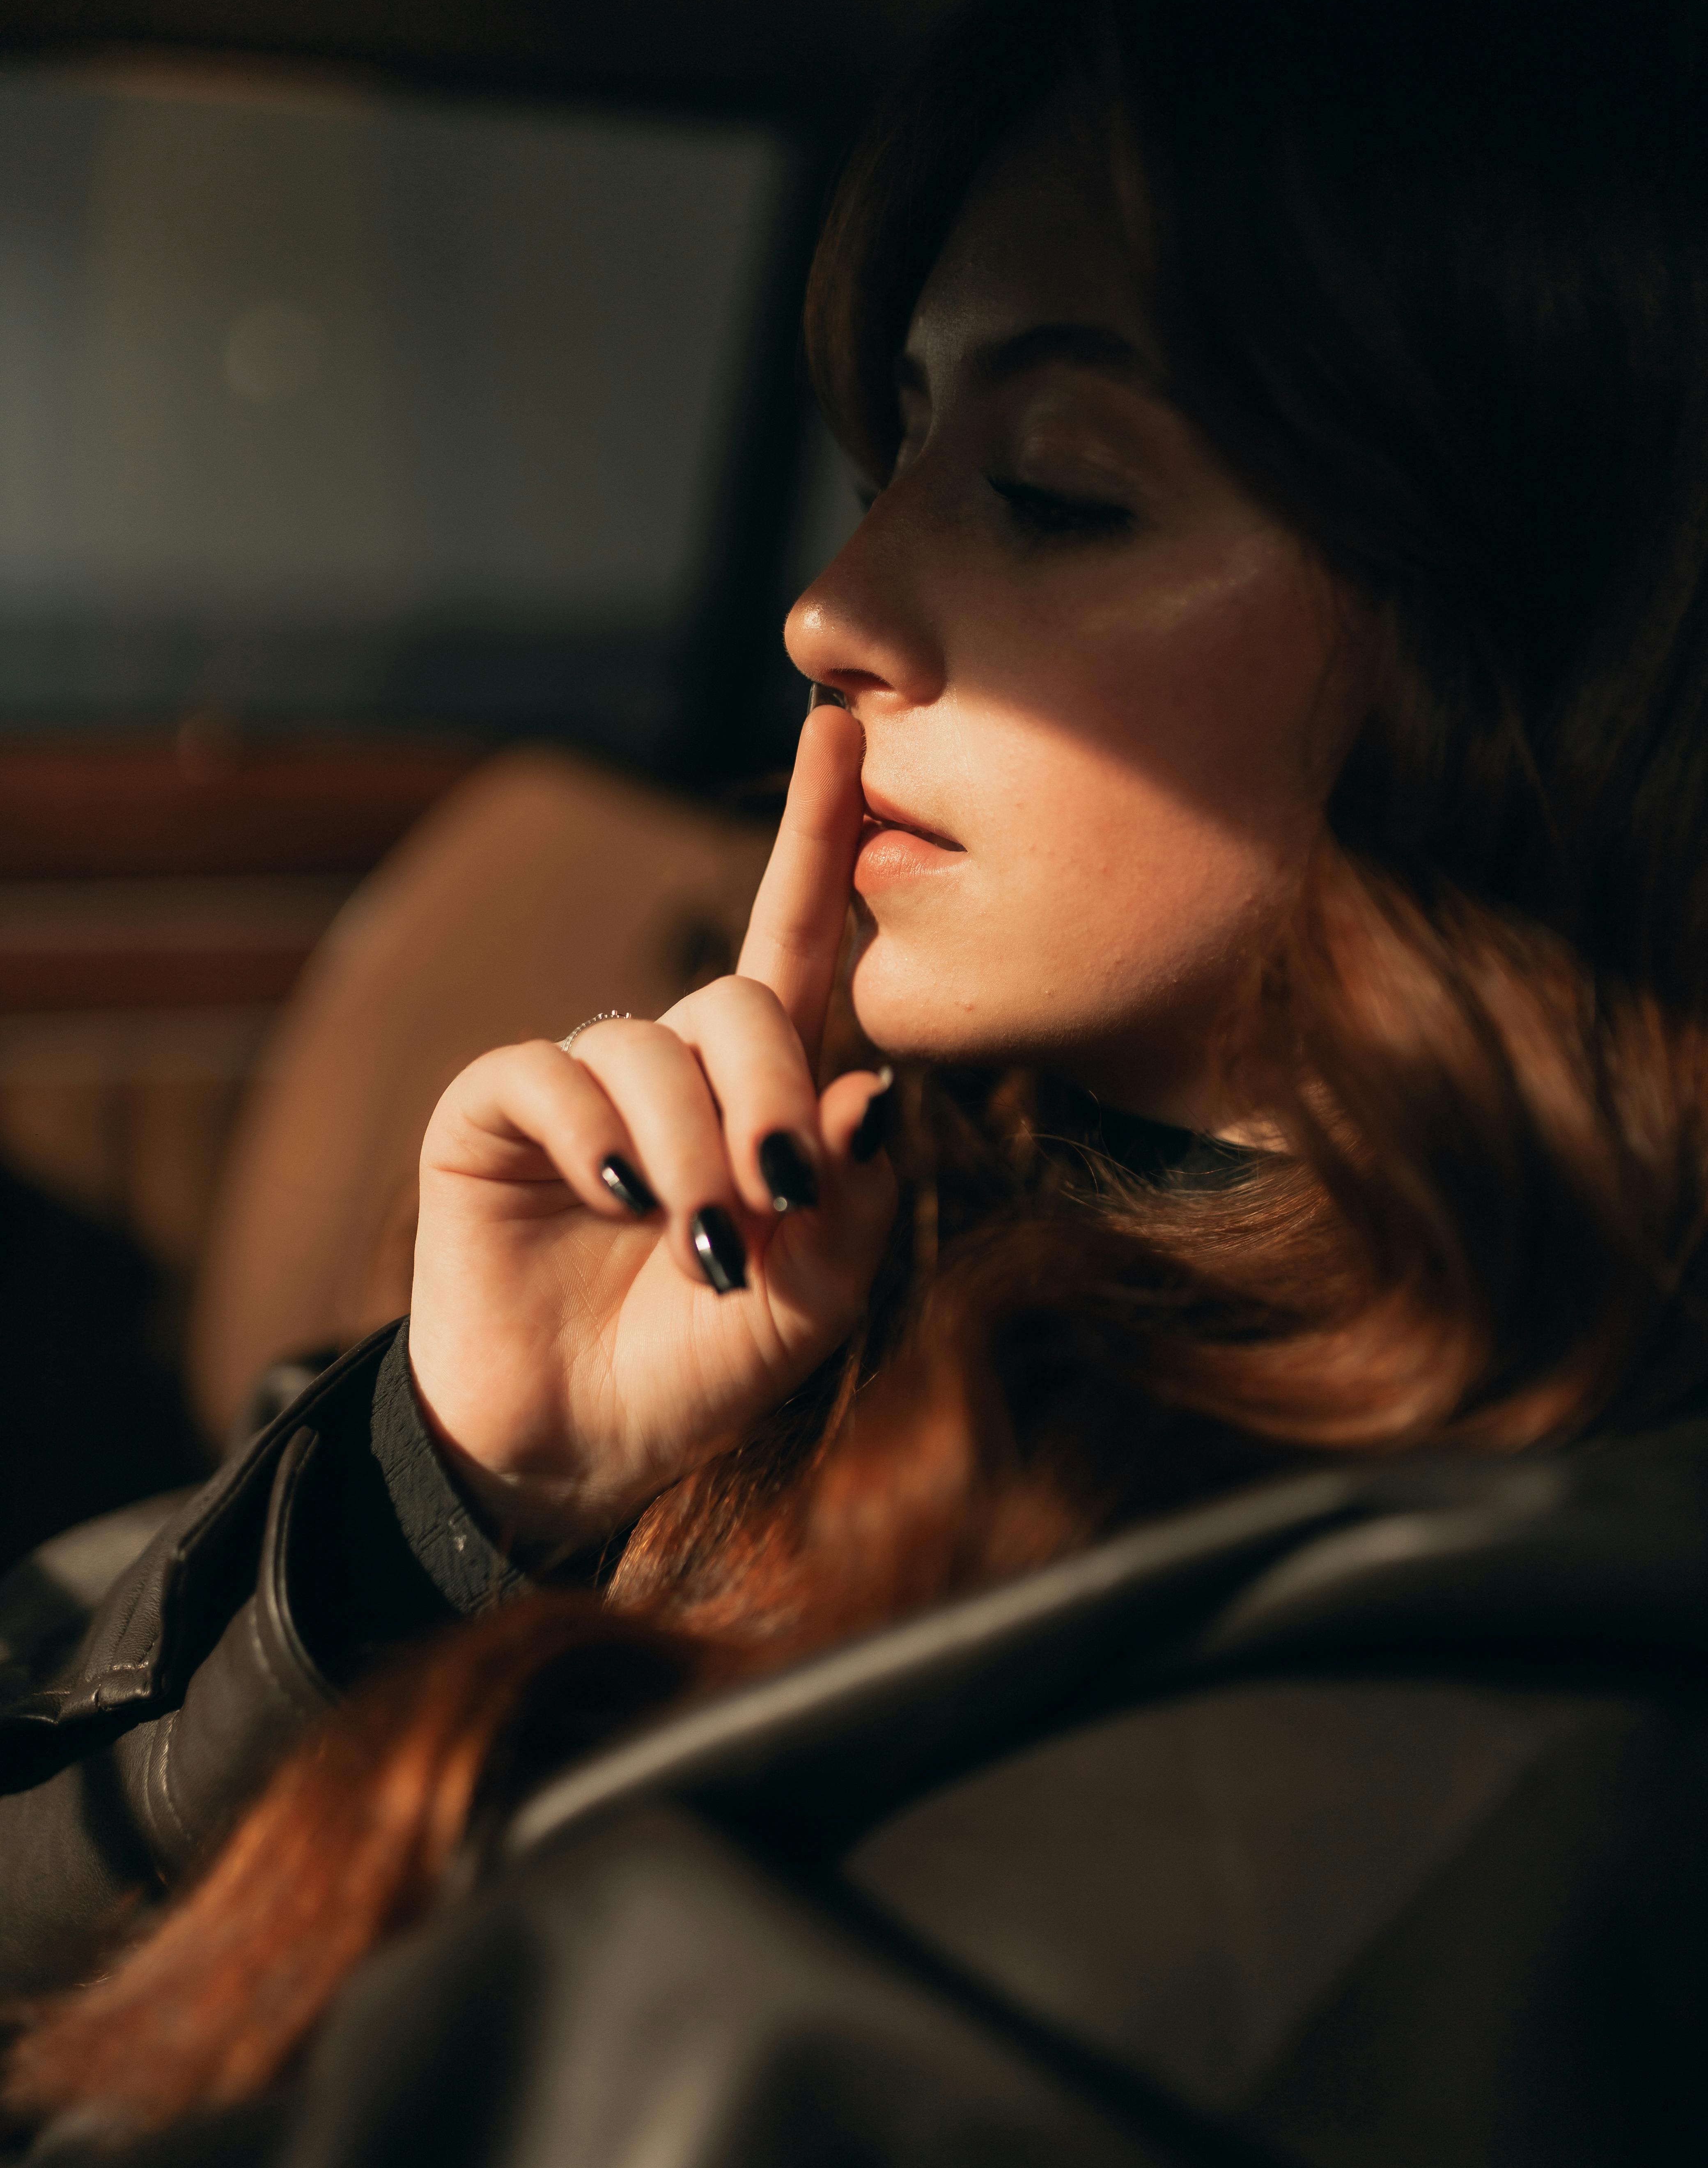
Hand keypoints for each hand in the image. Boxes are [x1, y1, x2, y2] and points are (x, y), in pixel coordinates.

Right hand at [406, 703, 896, 1553]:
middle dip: (771, 1098)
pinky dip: (598, 1136)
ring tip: (692, 1240)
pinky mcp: (498, 1107)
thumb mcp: (815, 1297)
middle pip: (743, 1003)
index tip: (846, 723)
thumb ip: (856, 1198)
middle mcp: (672, 1066)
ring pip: (655, 1044)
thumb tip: (873, 1088)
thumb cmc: (701, 1365)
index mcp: (756, 1094)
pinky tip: (607, 1198)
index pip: (796, 943)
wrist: (580, 1444)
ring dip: (690, 1146)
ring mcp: (582, 1083)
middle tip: (774, 1201)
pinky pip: (556, 1074)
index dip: (819, 836)